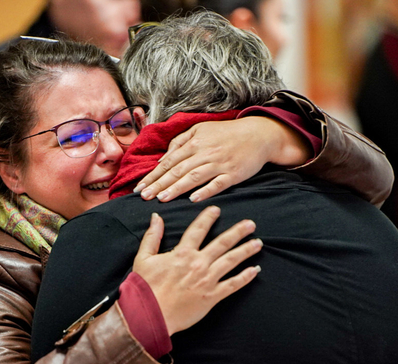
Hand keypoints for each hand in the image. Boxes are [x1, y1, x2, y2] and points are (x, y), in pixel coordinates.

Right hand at [133, 206, 261, 334]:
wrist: (150, 314)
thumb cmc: (145, 287)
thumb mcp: (144, 258)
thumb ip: (152, 236)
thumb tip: (156, 217)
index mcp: (182, 253)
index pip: (198, 229)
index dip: (208, 218)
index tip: (217, 209)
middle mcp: (198, 263)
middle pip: (222, 243)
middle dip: (238, 231)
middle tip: (251, 224)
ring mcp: (207, 279)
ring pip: (231, 261)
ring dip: (246, 250)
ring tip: (258, 243)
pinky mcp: (212, 296)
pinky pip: (233, 284)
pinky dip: (245, 277)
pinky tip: (255, 270)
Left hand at [135, 116, 308, 202]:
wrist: (258, 135)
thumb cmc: (226, 133)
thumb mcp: (200, 129)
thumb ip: (180, 142)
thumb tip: (162, 159)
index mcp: (195, 142)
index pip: (169, 162)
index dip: (153, 175)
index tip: (139, 187)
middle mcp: (204, 153)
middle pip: (177, 171)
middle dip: (159, 184)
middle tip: (143, 196)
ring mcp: (219, 164)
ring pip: (194, 177)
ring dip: (176, 188)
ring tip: (161, 199)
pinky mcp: (233, 174)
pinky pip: (217, 184)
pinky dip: (205, 191)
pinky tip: (192, 199)